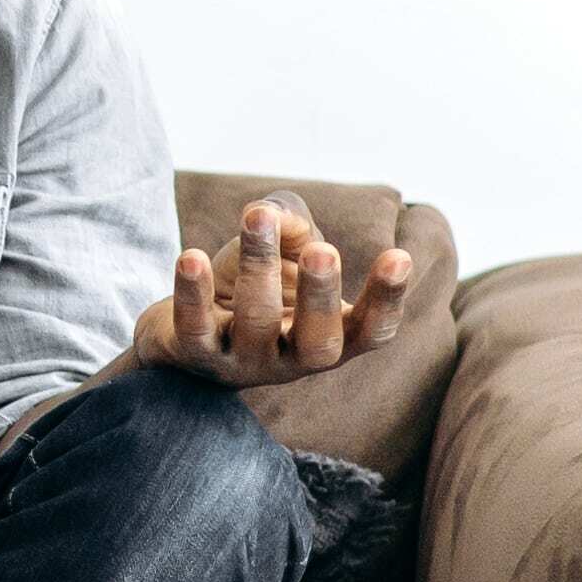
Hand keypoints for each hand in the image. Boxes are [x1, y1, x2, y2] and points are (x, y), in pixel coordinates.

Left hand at [128, 197, 417, 388]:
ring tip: (258, 217)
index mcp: (331, 337)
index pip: (371, 331)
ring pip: (256, 323)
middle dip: (321, 294)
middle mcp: (293, 361)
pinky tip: (191, 256)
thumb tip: (279, 217)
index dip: (387, 300)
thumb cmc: (252, 288)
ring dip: (259, 267)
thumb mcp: (282, 255)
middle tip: (323, 251)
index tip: (399, 256)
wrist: (183, 332)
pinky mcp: (195, 358)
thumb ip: (292, 229)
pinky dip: (193, 292)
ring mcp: (244, 364)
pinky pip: (195, 328)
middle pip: (318, 341)